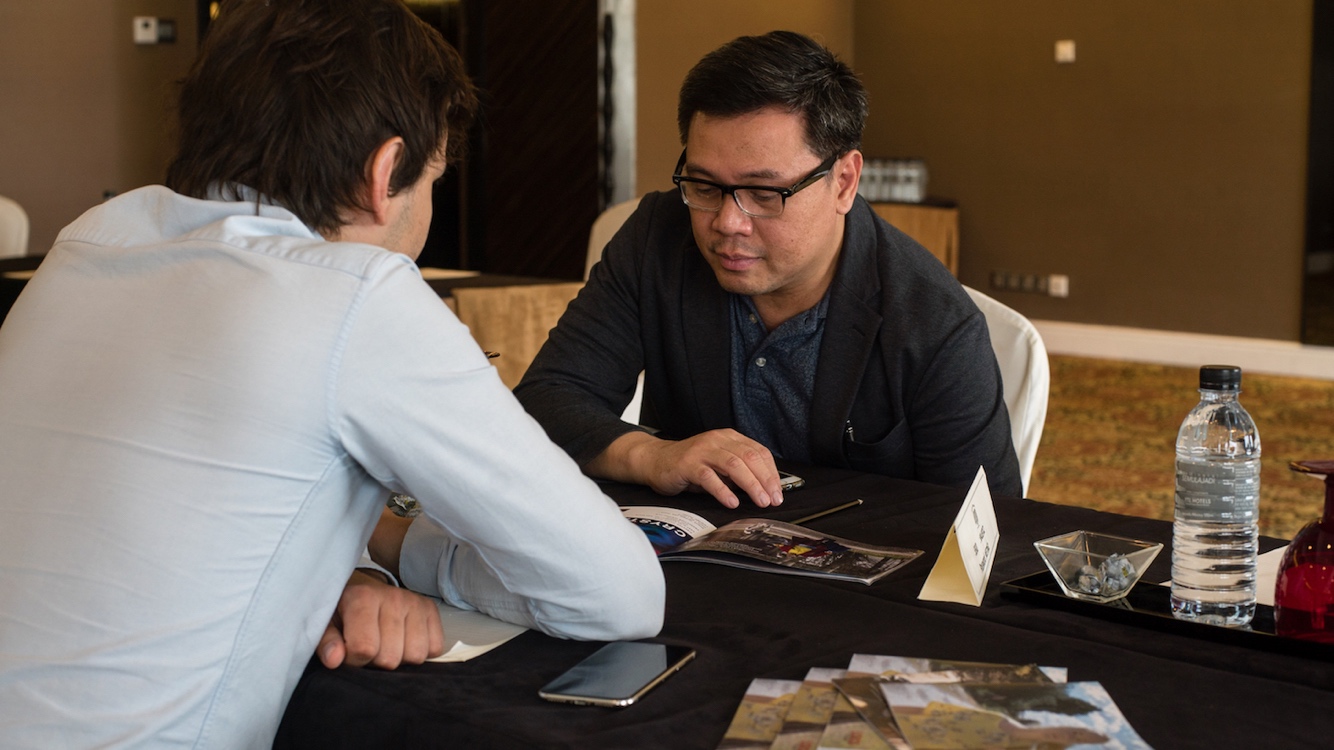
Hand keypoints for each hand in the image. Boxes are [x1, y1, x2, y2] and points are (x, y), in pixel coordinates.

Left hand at [318, 569, 445, 669]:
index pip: (364, 648)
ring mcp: (415, 602)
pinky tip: (404, 641)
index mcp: (362, 598)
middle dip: (377, 662)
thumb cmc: (343, 613)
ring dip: (400, 659)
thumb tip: (335, 659)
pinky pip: (434, 648)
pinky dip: (420, 652)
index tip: (349, 652)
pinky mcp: (431, 609)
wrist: (364, 592)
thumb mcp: (325, 625)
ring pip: (415, 656)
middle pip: (391, 658)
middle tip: (370, 648)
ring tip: (387, 645)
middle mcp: (393, 597)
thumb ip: (326, 642)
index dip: (354, 660)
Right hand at [594, 429, 783, 508]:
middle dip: (765, 480)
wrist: (655, 460)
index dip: (771, 472)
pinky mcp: (688, 463)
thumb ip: (739, 472)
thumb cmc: (690, 466)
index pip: (759, 451)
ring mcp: (702, 450)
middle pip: (749, 457)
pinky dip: (723, 491)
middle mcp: (718, 440)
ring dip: (751, 485)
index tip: (778, 492)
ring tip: (760, 501)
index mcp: (729, 438)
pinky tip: (732, 502)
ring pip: (734, 464)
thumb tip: (765, 489)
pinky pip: (709, 477)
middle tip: (773, 499)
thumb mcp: (719, 465)